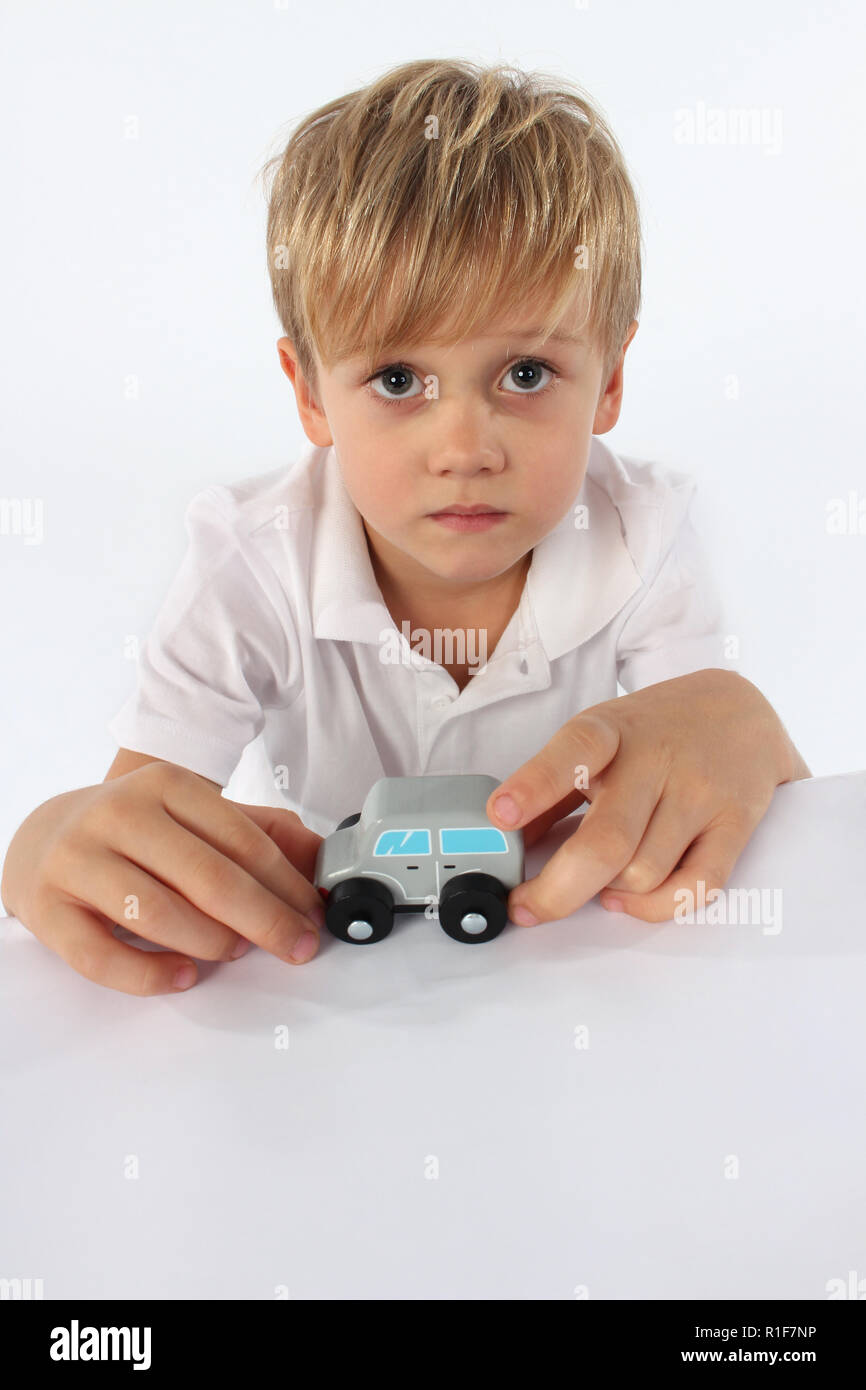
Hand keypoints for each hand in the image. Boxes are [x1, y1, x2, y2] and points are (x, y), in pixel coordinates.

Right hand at [1, 761, 325, 994]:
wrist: (46, 836)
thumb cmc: (137, 833)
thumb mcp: (196, 818)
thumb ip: (262, 833)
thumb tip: (324, 862)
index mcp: (165, 784)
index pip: (242, 839)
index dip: (287, 885)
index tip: (313, 917)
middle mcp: (119, 814)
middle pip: (208, 878)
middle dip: (264, 920)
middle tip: (294, 947)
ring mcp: (78, 859)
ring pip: (157, 914)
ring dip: (209, 942)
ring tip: (232, 950)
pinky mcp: (47, 908)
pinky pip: (103, 956)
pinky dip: (149, 974)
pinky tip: (182, 976)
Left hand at [485, 669, 809, 924]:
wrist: (743, 711)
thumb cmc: (657, 730)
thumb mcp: (601, 738)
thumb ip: (555, 787)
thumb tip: (510, 841)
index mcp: (613, 731)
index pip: (574, 751)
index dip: (534, 786)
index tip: (500, 816)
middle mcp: (657, 761)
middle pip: (607, 841)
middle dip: (557, 890)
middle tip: (527, 907)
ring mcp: (700, 794)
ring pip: (644, 873)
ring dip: (608, 894)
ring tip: (596, 884)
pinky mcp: (734, 825)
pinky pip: (696, 886)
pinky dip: (654, 907)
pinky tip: (629, 899)